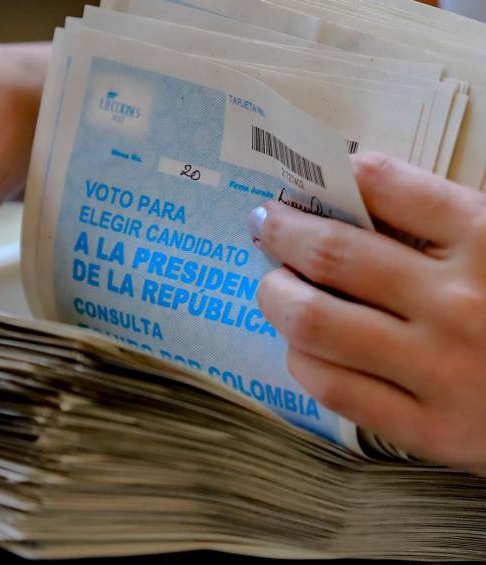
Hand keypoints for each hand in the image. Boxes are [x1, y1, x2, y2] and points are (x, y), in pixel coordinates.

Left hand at [251, 153, 485, 474]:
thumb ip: (451, 222)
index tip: (311, 182)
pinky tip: (298, 347)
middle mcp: (459, 302)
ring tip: (273, 285)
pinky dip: (300, 359)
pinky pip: (334, 386)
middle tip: (265, 223)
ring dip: (277, 296)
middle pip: (333, 254)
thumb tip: (366, 194)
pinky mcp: (429, 429)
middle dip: (283, 232)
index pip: (390, 187)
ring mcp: (440, 369)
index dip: (339, 178)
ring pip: (317, 321)